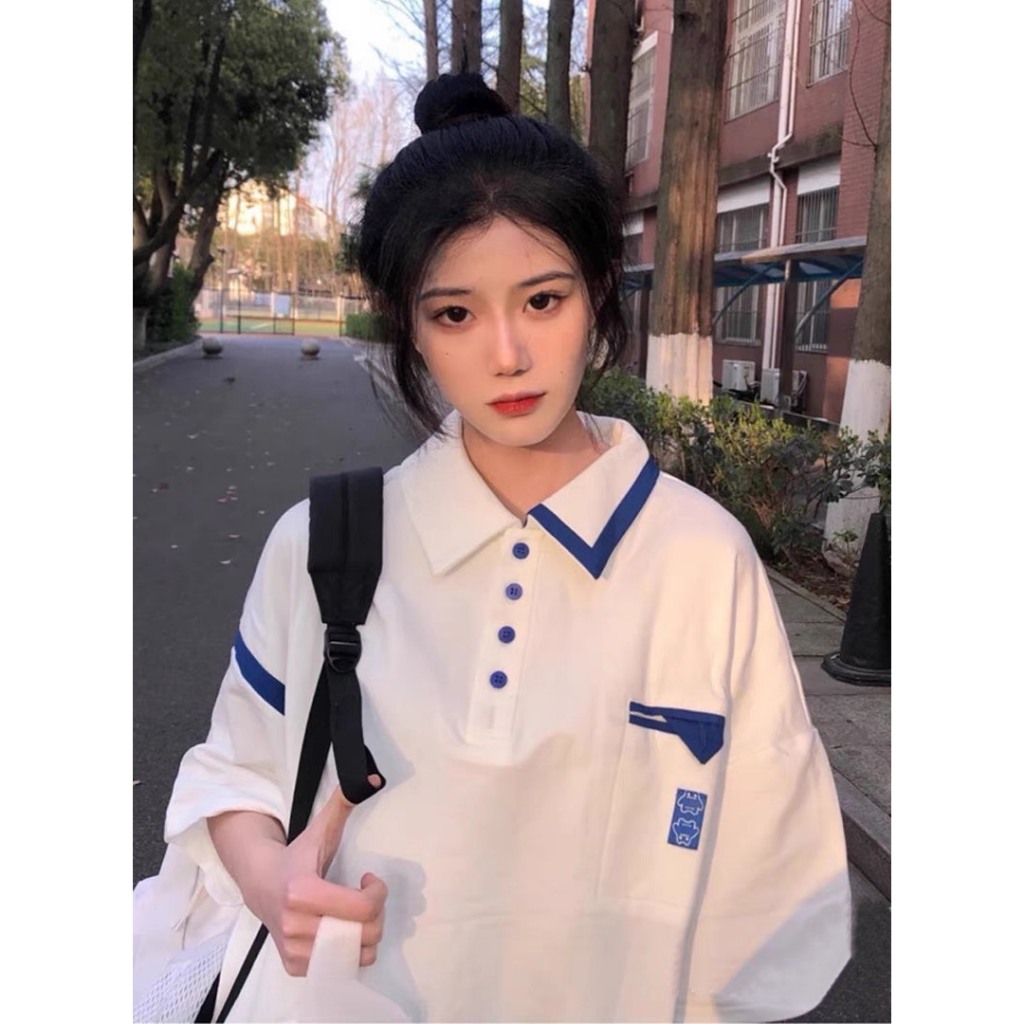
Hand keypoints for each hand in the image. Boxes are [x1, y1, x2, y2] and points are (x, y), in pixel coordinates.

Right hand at [269, 781, 386, 974]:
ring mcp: (293, 949)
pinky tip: (340, 929)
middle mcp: (295, 925)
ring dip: (364, 934)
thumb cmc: (296, 856)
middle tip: (366, 898)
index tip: (369, 879)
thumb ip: (343, 802)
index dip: (377, 893)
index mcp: (302, 892)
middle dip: (375, 913)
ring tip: (355, 914)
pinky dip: (347, 951)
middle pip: (364, 933)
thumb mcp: (319, 829)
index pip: (362, 908)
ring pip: (355, 954)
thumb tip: (373, 778)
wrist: (259, 882)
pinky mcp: (293, 964)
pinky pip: (337, 966)